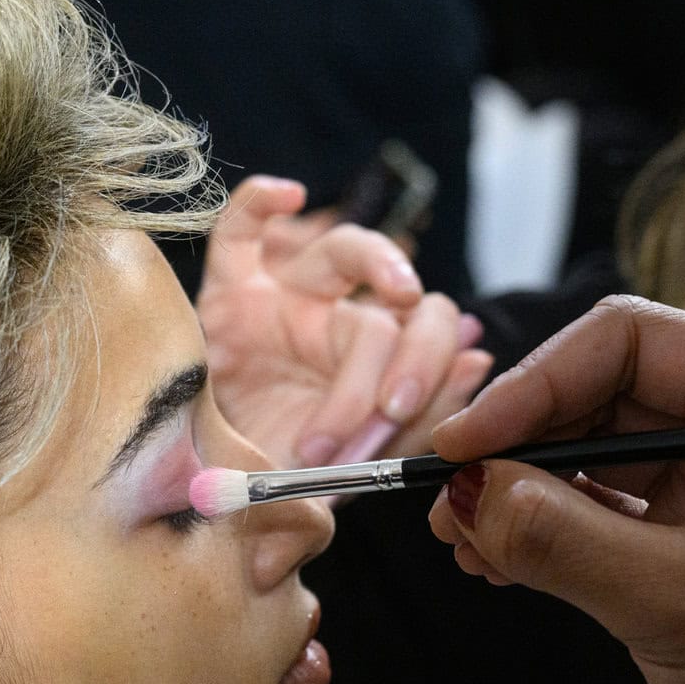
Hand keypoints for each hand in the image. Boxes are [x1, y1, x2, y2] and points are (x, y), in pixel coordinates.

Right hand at [199, 175, 490, 469]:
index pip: (424, 336)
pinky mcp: (225, 295)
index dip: (432, 366)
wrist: (208, 488)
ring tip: (398, 294)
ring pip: (342, 249)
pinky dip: (259, 201)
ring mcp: (282, 302)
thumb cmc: (280, 473)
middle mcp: (333, 324)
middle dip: (413, 353)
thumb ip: (415, 421)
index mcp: (372, 367)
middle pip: (396, 302)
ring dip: (382, 262)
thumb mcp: (351, 465)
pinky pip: (237, 230)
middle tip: (394, 407)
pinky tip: (286, 196)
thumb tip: (476, 356)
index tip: (406, 410)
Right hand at [424, 295, 684, 683]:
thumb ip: (567, 542)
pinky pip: (600, 503)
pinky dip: (544, 527)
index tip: (460, 448)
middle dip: (515, 444)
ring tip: (460, 540)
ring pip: (589, 447)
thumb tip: (468, 494)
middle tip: (443, 500)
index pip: (626, 340)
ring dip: (519, 490)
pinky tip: (493, 561)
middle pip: (597, 389)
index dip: (531, 387)